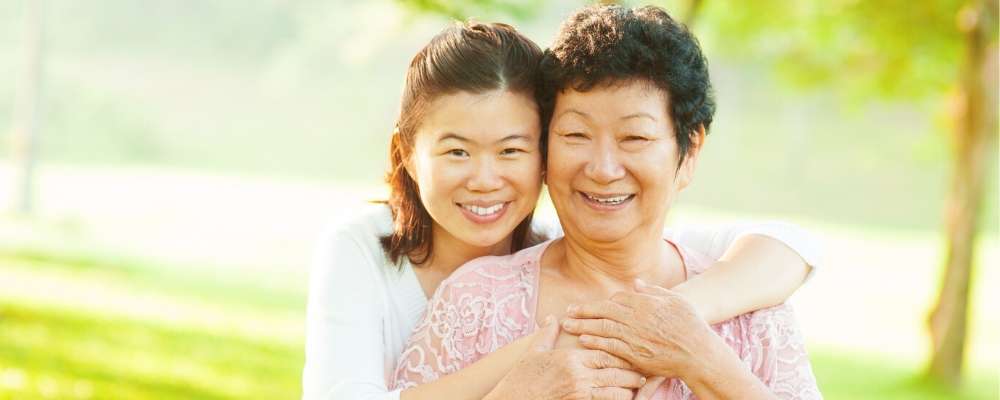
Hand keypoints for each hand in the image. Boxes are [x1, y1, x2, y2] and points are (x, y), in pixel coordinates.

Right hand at [486, 316, 646, 399]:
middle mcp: (578, 375)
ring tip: (638, 388)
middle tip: (644, 373)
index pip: (605, 352)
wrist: (513, 399)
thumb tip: (552, 318)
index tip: (632, 352)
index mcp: (571, 358)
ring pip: (614, 391)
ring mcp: (579, 392)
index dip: (621, 353)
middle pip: (614, 372)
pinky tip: (623, 399)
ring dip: (627, 390)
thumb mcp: (534, 352)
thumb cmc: (522, 376)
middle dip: (631, 373)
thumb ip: (547, 334)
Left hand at [560, 279, 716, 378]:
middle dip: (583, 311)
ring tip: (568, 324)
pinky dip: (595, 342)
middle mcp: (637, 318)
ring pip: (603, 328)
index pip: (617, 299)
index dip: (603, 303)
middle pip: (604, 311)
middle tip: (567, 311)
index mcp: (646, 303)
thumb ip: (653, 291)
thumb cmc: (690, 325)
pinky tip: (583, 339)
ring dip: (583, 325)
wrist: (699, 352)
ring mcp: (635, 336)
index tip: (591, 305)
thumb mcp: (675, 300)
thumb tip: (636, 283)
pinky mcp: (635, 354)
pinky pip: (610, 346)